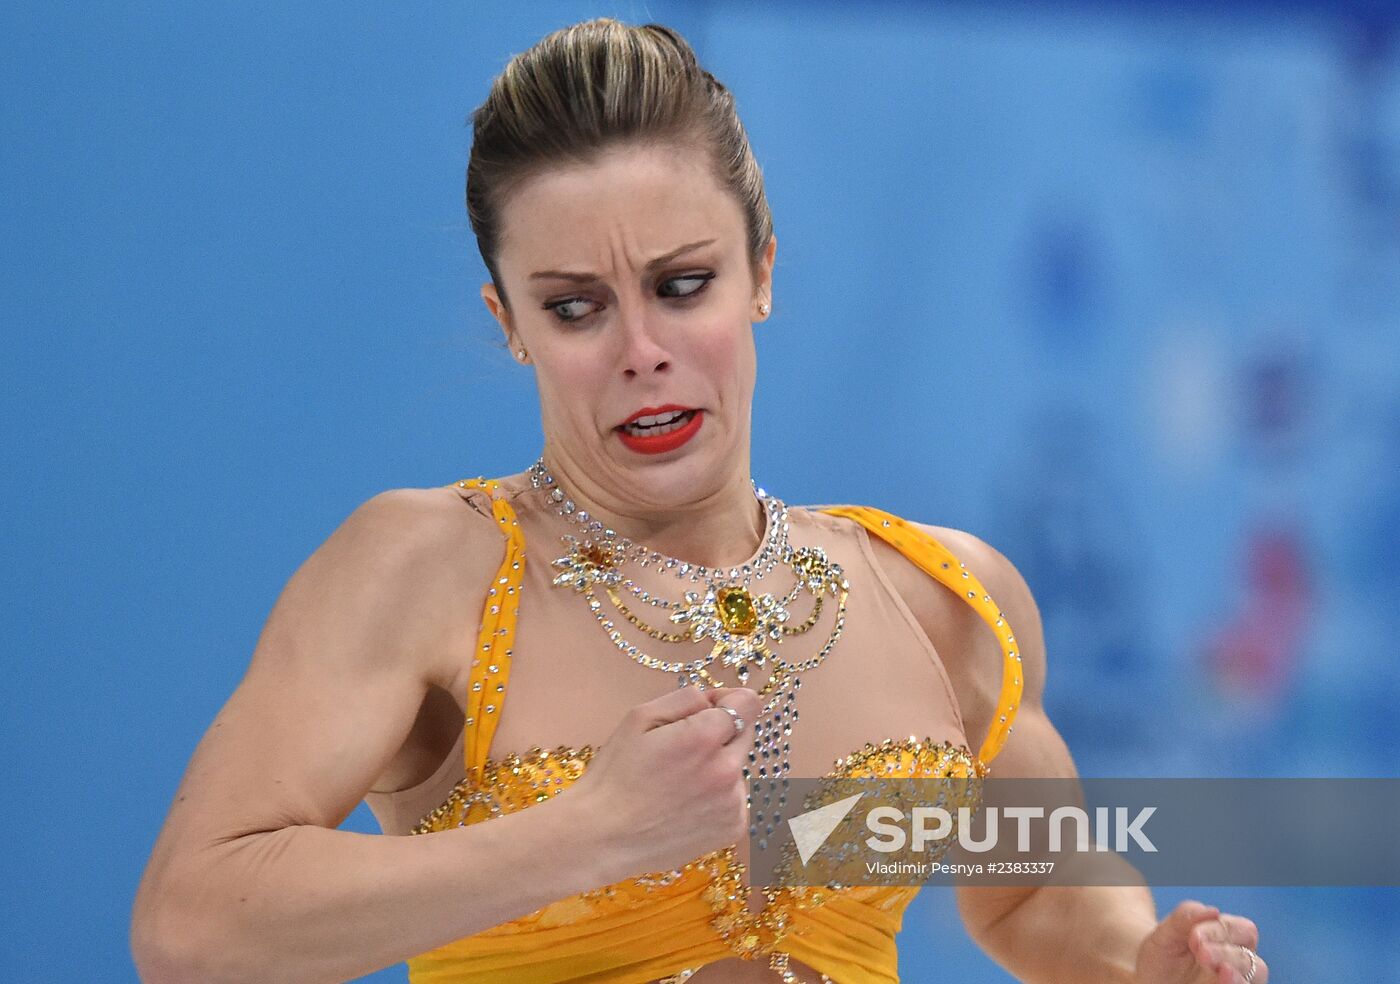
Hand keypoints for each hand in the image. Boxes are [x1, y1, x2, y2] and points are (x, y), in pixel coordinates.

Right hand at [566, 685, 761, 882]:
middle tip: (682, 747)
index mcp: (704, 738)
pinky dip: (718, 796)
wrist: (603, 837)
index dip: (728, 699)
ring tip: (678, 783)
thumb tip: (714, 702)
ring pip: (738, 767)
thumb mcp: (639, 718)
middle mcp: (727, 771)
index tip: (708, 708)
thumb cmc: (615, 775)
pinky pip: (735, 798)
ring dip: (718, 766)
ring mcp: (733, 803)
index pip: (749, 703)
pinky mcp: (732, 828)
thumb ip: (685, 699)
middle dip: (721, 732)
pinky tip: (685, 804)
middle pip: (745, 733)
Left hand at [1136, 900, 1266, 983]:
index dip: (1221, 931)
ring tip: (1223, 972)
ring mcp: (1233, 982)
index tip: (1194, 936)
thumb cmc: (1163, 951)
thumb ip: (1186, 916)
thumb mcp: (1166, 932)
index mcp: (1228, 938)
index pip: (1242, 930)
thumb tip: (1214, 911)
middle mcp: (1236, 962)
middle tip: (1202, 953)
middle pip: (1250, 959)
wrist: (1149, 977)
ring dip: (1238, 976)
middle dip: (1227, 954)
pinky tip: (1221, 982)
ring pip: (1254, 979)